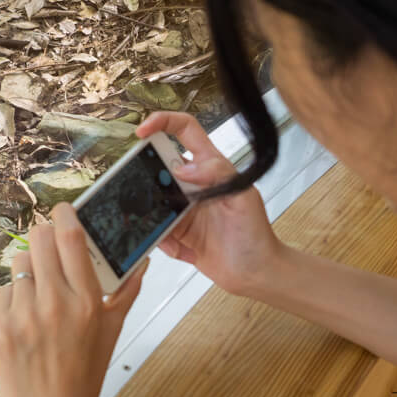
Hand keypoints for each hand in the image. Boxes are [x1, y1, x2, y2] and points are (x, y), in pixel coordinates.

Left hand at [0, 203, 145, 396]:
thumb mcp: (113, 331)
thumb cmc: (85, 374)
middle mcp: (54, 303)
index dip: (64, 216)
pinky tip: (24, 320)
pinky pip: (3, 292)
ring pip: (18, 263)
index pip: (70, 237)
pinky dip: (13, 299)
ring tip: (38, 294)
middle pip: (38, 238)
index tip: (63, 212)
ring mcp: (22, 316)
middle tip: (49, 250)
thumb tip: (142, 259)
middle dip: (44, 238)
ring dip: (28, 270)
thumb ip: (126, 290)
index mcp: (87, 301)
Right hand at [136, 111, 281, 294]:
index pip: (185, 130)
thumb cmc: (255, 233)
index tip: (142, 131)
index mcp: (210, 166)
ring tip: (170, 230)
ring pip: (152, 199)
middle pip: (158, 164)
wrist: (254, 273)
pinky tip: (183, 250)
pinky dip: (163, 241)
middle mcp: (192, 184)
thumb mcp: (244, 197)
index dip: (163, 122)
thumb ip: (218, 174)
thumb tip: (183, 169)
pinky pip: (155, 230)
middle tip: (140, 189)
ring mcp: (181, 208)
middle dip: (144, 173)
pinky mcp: (175, 233)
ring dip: (151, 213)